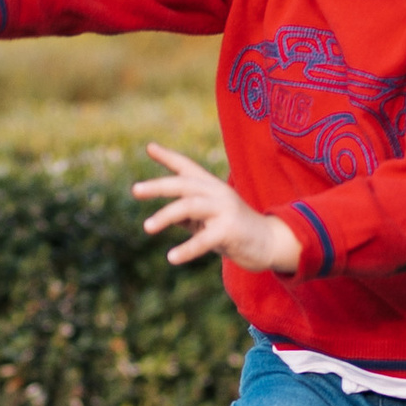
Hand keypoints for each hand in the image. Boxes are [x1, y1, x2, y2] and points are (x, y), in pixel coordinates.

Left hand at [133, 145, 301, 272]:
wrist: (270, 243)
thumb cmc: (235, 231)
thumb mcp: (209, 219)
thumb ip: (189, 216)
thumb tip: (165, 217)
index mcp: (211, 188)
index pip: (188, 168)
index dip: (169, 157)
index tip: (150, 147)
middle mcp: (217, 193)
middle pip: (184, 184)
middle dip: (158, 186)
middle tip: (135, 190)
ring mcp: (225, 210)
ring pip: (189, 206)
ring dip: (165, 216)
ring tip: (147, 228)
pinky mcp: (230, 230)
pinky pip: (204, 239)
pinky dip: (186, 249)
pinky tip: (172, 258)